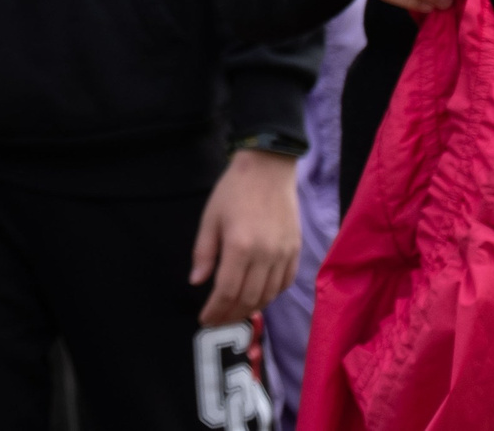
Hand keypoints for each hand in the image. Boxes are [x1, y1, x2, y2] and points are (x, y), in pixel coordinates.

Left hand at [191, 148, 298, 323]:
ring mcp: (284, 255)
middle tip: (217, 322)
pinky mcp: (296, 252)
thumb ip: (204, 252)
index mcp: (240, 247)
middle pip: (249, 298)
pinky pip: (285, 283)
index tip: (204, 320)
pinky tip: (258, 297)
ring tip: (234, 313)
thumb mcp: (210, 218)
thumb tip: (196, 282)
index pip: (227, 291)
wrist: (269, 170)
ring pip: (269, 295)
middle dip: (230, 315)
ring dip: (251, 309)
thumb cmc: (233, 191)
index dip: (215, 310)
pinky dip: (271, 295)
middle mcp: (265, 255)